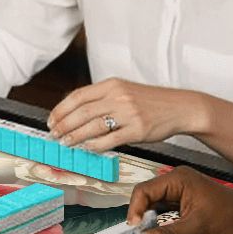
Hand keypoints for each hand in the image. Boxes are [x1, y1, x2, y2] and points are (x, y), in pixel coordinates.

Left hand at [48, 79, 203, 151]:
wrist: (180, 107)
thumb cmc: (150, 102)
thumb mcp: (124, 91)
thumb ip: (101, 98)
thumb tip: (74, 113)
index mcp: (112, 85)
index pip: (78, 96)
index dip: (61, 109)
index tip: (52, 120)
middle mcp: (118, 96)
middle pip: (82, 112)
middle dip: (63, 125)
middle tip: (54, 134)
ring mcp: (128, 113)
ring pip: (92, 126)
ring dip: (75, 136)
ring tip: (65, 143)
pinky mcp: (137, 130)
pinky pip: (110, 140)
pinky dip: (95, 145)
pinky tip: (87, 148)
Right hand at [126, 166, 232, 233]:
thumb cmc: (231, 217)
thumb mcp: (195, 229)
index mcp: (177, 178)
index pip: (143, 191)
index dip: (135, 211)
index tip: (134, 230)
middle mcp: (176, 179)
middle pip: (146, 196)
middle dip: (141, 216)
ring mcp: (179, 189)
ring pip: (153, 203)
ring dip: (149, 220)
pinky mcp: (182, 199)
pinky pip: (162, 208)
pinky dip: (159, 221)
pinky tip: (159, 232)